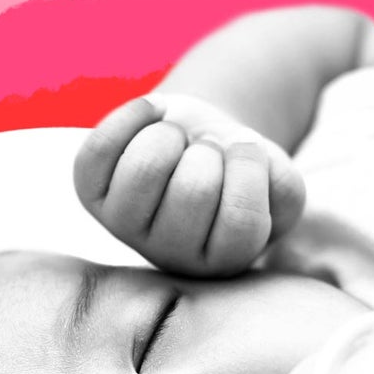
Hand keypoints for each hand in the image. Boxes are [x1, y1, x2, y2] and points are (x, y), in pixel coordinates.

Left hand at [74, 95, 305, 276]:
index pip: (241, 221)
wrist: (197, 142)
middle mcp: (167, 253)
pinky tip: (153, 117)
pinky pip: (103, 145)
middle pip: (194, 190)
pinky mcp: (90, 190)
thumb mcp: (278, 181)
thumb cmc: (240, 168)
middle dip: (211, 150)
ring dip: (172, 133)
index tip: (245, 153)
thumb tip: (244, 154)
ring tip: (179, 141)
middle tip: (208, 151)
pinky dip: (136, 114)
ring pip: (147, 164)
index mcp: (219, 260)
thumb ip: (283, 185)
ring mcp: (123, 224)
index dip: (250, 168)